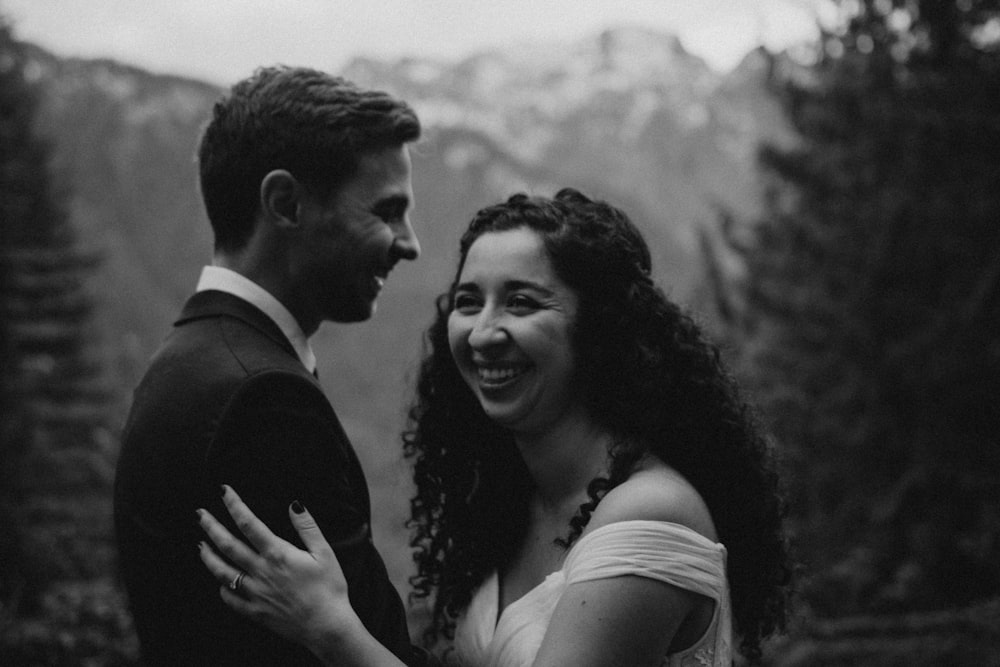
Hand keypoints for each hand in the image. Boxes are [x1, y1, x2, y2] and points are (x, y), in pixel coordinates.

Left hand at [197, 485, 359, 653]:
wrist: (326, 625)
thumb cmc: (330, 588)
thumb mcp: (324, 552)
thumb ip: (307, 526)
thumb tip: (294, 504)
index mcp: (277, 554)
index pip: (249, 523)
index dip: (234, 505)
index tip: (224, 491)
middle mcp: (261, 571)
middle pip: (228, 545)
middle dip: (212, 527)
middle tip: (199, 514)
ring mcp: (255, 593)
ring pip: (223, 572)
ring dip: (209, 557)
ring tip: (200, 545)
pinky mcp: (255, 612)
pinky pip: (231, 599)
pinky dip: (222, 589)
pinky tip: (220, 582)